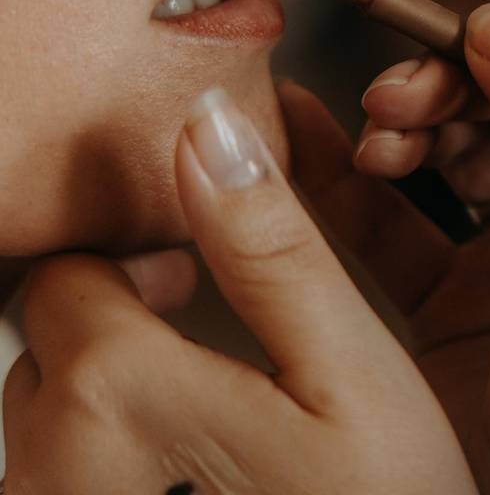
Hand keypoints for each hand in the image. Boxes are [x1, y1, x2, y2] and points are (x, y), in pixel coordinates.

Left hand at [2, 91, 476, 492]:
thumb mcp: (354, 369)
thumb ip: (276, 249)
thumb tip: (209, 127)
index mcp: (123, 407)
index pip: (60, 285)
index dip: (122, 255)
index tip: (182, 264)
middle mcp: (63, 481)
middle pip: (39, 349)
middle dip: (107, 316)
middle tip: (187, 313)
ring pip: (39, 416)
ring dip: (103, 377)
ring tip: (187, 378)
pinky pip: (61, 470)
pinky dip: (104, 436)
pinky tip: (177, 442)